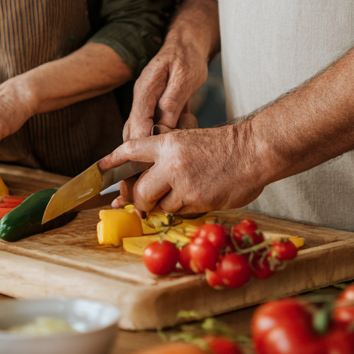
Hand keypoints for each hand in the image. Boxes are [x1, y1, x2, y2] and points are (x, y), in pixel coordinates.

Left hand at [101, 121, 267, 215]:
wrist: (253, 152)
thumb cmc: (225, 147)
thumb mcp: (189, 141)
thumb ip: (167, 158)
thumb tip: (148, 178)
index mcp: (168, 143)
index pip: (130, 151)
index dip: (112, 162)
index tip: (99, 169)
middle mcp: (171, 163)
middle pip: (139, 190)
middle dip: (138, 201)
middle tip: (142, 204)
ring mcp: (184, 184)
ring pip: (160, 205)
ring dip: (166, 205)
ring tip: (184, 192)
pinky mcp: (198, 202)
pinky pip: (180, 212)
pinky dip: (184, 209)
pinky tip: (198, 196)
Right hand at [124, 0, 215, 140]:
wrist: (186, 44)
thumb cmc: (187, 57)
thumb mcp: (185, 78)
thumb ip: (173, 101)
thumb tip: (162, 126)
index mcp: (145, 90)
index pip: (137, 123)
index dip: (146, 142)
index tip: (160, 154)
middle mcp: (140, 98)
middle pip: (132, 132)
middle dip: (148, 146)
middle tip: (169, 153)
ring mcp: (144, 103)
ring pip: (139, 132)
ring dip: (156, 141)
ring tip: (178, 139)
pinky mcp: (151, 107)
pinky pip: (150, 127)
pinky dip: (162, 134)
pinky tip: (180, 129)